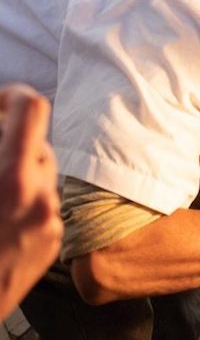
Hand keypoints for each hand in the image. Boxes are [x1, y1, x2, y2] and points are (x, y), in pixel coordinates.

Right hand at [0, 85, 62, 316]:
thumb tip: (3, 120)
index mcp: (12, 178)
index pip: (32, 110)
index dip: (14, 96)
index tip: (1, 100)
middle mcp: (40, 197)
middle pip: (38, 145)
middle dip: (12, 144)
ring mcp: (50, 222)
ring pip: (42, 177)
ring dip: (20, 174)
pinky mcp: (54, 243)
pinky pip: (44, 206)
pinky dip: (25, 203)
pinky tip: (2, 221)